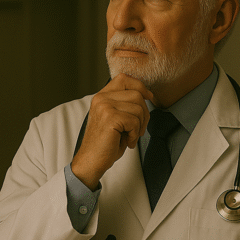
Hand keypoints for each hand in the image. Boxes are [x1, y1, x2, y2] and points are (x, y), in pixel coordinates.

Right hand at [71, 74, 152, 188]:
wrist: (91, 161)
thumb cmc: (105, 143)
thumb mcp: (115, 118)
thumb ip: (124, 104)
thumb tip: (147, 94)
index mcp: (101, 96)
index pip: (124, 78)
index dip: (140, 86)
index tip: (149, 97)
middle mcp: (101, 98)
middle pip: (137, 94)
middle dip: (144, 114)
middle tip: (138, 130)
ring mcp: (104, 106)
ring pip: (138, 108)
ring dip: (140, 126)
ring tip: (130, 137)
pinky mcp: (110, 118)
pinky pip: (135, 121)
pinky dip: (135, 134)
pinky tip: (126, 142)